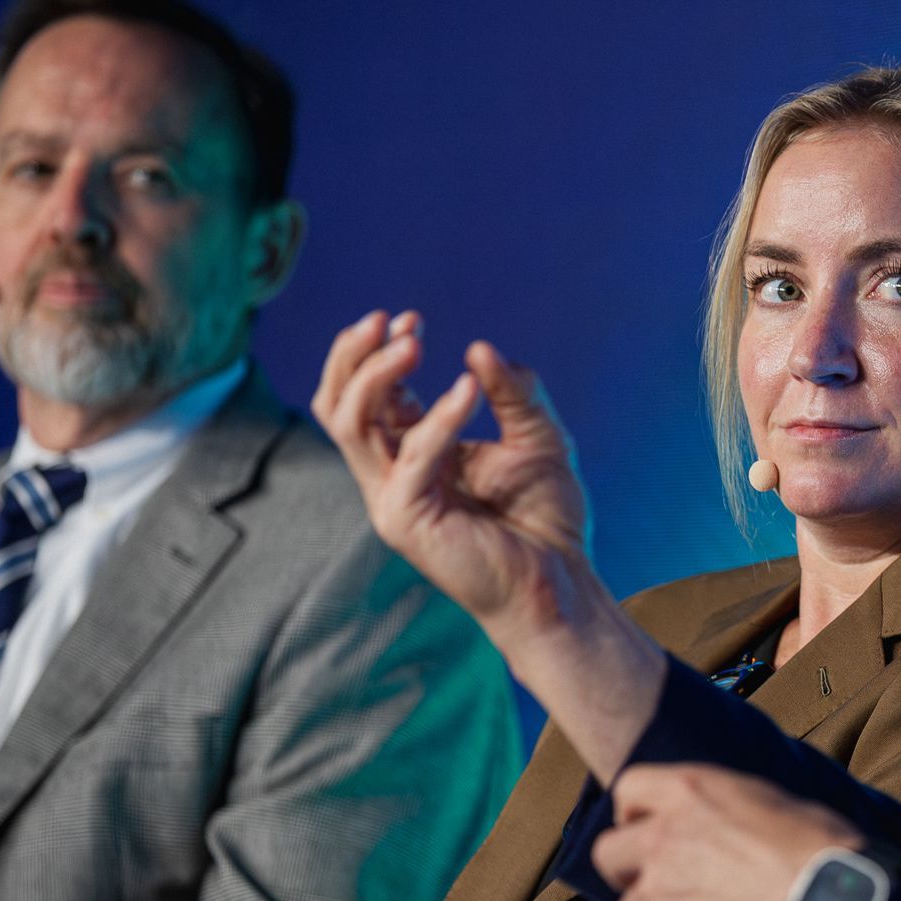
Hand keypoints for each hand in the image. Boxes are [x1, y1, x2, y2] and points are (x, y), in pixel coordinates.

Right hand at [313, 310, 594, 644]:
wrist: (562, 581)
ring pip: (350, 425)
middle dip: (353, 356)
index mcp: (414, 454)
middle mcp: (393, 475)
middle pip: (338, 406)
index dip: (379, 352)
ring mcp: (393, 500)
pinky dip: (439, 418)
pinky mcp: (407, 521)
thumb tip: (479, 348)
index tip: (411, 319)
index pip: (369, 397)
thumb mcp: (539, 438)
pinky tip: (471, 390)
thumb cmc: (546, 517)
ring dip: (376, 376)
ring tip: (413, 343)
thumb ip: (514, 392)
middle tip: (390, 320)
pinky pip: (410, 458)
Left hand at [594, 764, 863, 900]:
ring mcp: (654, 895)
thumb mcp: (769, 803)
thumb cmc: (820, 852)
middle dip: (632, 872)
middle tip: (671, 886)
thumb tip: (718, 831)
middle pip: (608, 856)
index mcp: (687, 792)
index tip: (654, 831)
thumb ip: (721, 813)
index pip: (628, 790)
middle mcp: (658, 838)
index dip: (637, 815)